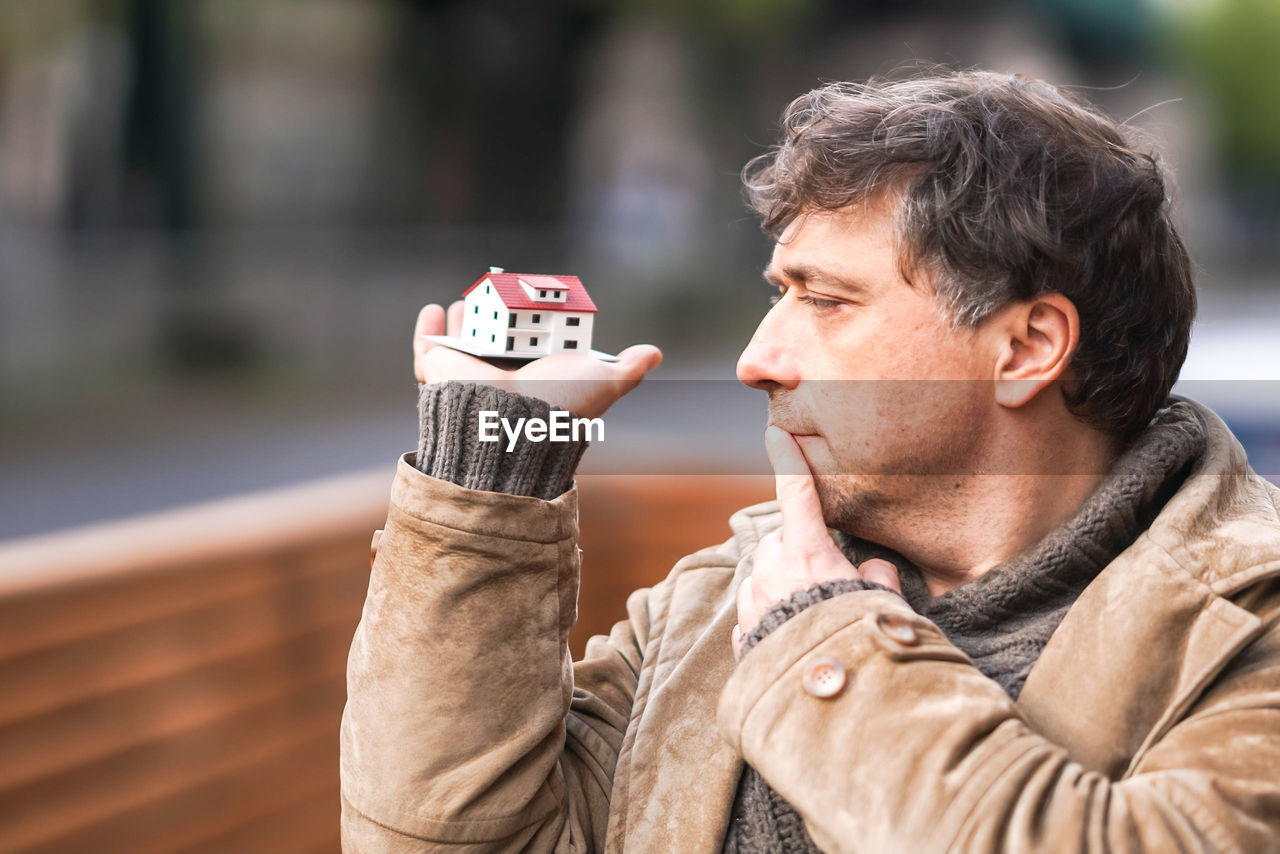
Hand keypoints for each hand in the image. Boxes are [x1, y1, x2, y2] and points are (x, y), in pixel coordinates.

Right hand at [413, 302, 662, 418]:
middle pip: (495, 341)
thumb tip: (655, 353)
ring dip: (462, 320)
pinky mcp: (441, 372)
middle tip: (496, 295)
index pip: (532, 343)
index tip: (534, 298)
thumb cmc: (562, 403)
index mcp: (537, 376)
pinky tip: (434, 311)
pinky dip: (428, 330)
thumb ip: (627, 368)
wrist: (516, 420)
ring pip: (462, 344)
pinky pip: (429, 350)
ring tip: (464, 303)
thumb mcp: (604, 380)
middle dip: (493, 318)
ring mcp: (469, 375)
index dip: (532, 321)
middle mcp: (502, 376)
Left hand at [732, 425, 900, 658]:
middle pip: (779, 545)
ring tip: (813, 621)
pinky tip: (795, 642)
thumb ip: (875, 575)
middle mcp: (771, 571)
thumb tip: (871, 569)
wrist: (827, 695)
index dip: (788, 459)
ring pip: (763, 580)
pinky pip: (756, 617)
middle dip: (798, 556)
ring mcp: (752, 603)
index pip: (797, 494)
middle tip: (828, 587)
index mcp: (806, 552)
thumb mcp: (882, 601)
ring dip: (782, 591)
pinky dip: (772, 623)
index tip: (775, 432)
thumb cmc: (858, 639)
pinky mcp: (743, 635)